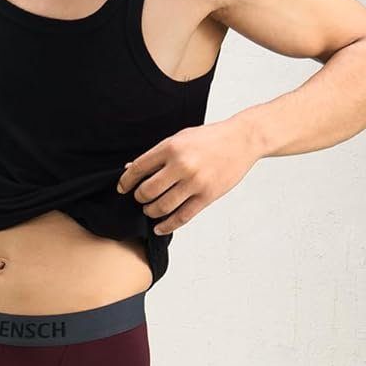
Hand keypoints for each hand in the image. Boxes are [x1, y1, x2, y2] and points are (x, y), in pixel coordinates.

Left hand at [115, 117, 259, 233]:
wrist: (242, 140)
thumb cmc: (210, 138)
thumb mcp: (180, 138)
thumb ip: (157, 155)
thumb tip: (131, 169)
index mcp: (171, 147)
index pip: (138, 169)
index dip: (126, 181)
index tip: (123, 188)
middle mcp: (182, 165)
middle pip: (147, 191)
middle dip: (139, 198)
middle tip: (141, 199)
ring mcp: (195, 182)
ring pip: (162, 207)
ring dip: (151, 212)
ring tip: (150, 210)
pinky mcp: (207, 196)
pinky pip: (182, 217)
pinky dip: (167, 225)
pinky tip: (160, 227)